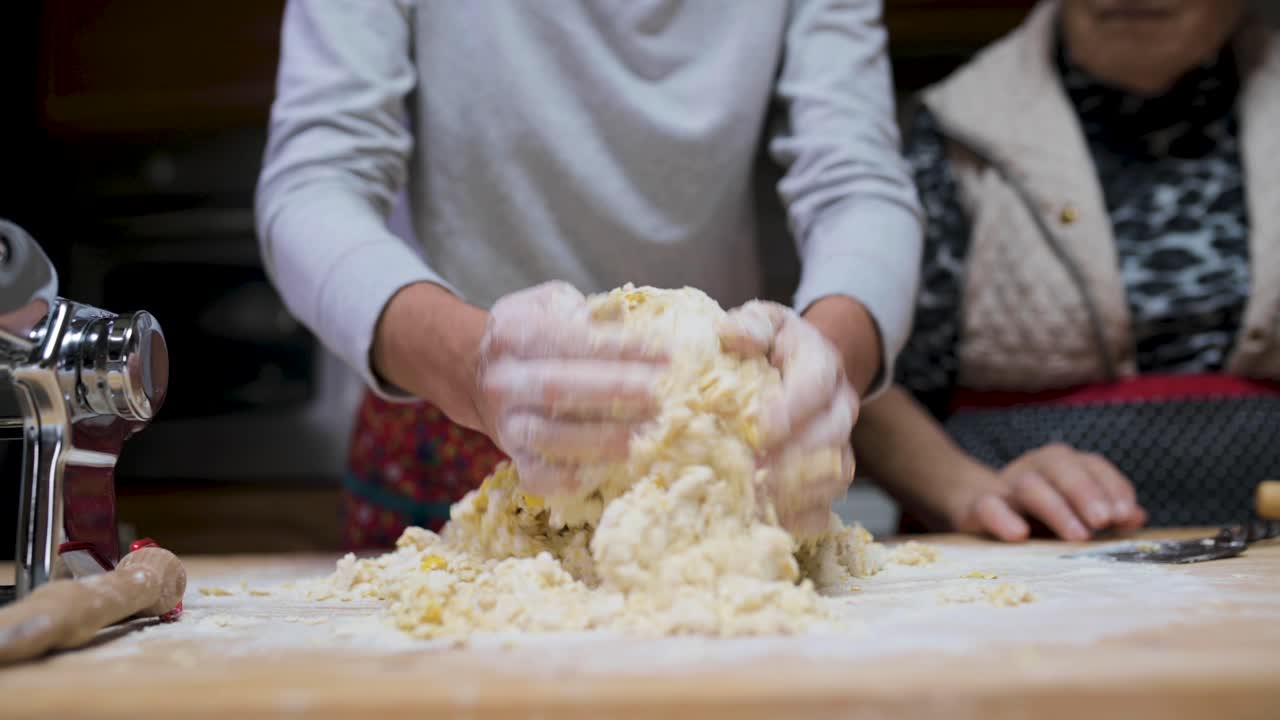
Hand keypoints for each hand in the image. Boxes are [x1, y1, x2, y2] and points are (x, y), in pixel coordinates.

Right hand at [475, 281, 666, 496]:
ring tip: (651, 436)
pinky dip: (571, 479)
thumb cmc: (533, 334)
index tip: (668, 354)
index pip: (572, 341)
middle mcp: (504, 380)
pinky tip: (609, 473)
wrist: (477, 372)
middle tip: (666, 394)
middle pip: (560, 388)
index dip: (622, 349)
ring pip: (551, 436)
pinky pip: (538, 476)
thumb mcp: (550, 303)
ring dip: (605, 439)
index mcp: (515, 334)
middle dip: (617, 392)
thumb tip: (637, 327)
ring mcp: (505, 423)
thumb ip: (587, 312)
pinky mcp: (512, 458)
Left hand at [718, 301, 857, 536]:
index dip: (790, 409)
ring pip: (833, 475)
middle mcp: (840, 406)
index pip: (815, 386)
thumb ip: (751, 323)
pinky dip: (800, 517)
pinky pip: (827, 503)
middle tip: (750, 474)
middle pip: (829, 437)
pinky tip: (767, 521)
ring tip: (755, 500)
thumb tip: (731, 334)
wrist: (801, 366)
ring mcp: (840, 443)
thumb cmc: (773, 345)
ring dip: (795, 492)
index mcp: (824, 364)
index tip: (757, 428)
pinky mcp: (831, 474)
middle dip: (789, 459)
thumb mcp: (764, 320)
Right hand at [953, 443, 1147, 541]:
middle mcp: (1035, 469)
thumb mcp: (1075, 512)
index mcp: (1062, 466)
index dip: (1110, 486)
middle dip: (1085, 491)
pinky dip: (1002, 518)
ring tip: (1078, 536)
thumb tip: (1138, 517)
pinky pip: (987, 506)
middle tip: (1104, 520)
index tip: (1125, 514)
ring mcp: (1005, 486)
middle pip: (1059, 466)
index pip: (1090, 465)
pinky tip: (1019, 535)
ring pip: (1029, 485)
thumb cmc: (1037, 513)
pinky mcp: (976, 507)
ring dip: (1056, 508)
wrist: (976, 508)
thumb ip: (1106, 513)